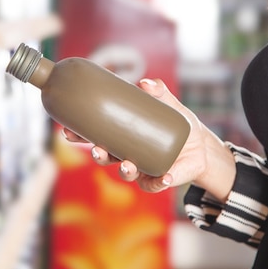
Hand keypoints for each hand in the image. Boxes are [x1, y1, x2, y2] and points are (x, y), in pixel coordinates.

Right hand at [62, 78, 234, 199]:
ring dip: (124, 170)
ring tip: (127, 165)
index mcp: (121, 136)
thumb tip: (145, 83)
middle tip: (97, 149)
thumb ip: (159, 92)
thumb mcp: (169, 104)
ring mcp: (140, 169)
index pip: (95, 136)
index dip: (80, 136)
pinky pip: (154, 184)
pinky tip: (164, 177)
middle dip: (98, 155)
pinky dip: (159, 182)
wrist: (200, 145)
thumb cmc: (177, 123)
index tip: (67, 131)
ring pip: (126, 172)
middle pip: (105, 157)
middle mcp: (125, 154)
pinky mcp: (158, 180)